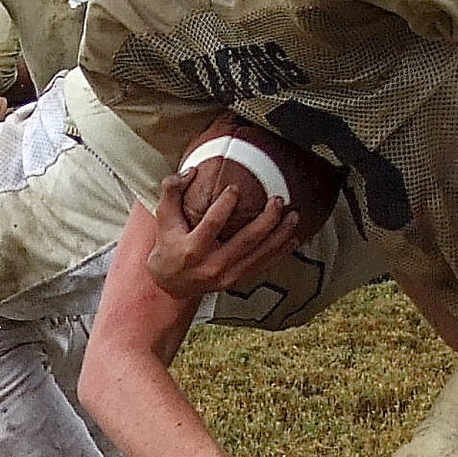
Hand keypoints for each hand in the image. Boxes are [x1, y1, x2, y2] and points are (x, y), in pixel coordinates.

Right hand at [147, 171, 299, 298]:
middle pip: (245, 241)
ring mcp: (227, 276)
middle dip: (266, 220)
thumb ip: (172, 192)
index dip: (225, 205)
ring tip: (294, 217)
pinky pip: (264, 266)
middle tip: (278, 200)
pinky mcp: (237, 281)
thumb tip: (191, 171)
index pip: (212, 225)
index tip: (236, 187)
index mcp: (192, 250)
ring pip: (260, 255)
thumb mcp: (164, 219)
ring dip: (280, 235)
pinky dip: (280, 253)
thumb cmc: (168, 247)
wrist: (171, 285)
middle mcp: (211, 266)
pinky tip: (293, 239)